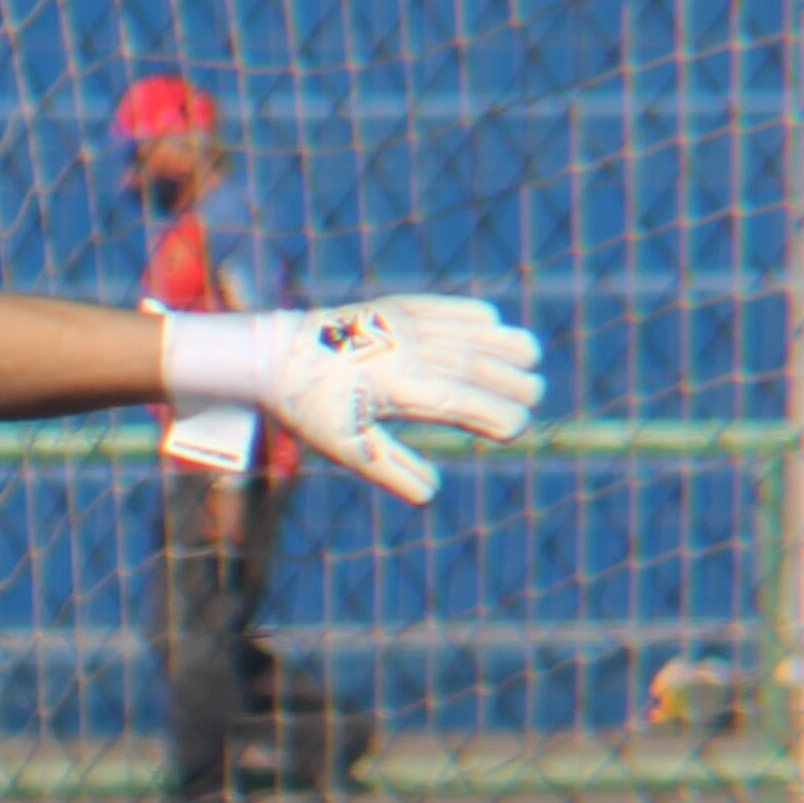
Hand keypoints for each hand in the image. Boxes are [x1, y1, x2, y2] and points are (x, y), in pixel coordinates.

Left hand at [165, 296, 542, 506]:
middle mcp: (407, 347)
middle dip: (515, 385)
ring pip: (476, 330)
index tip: (515, 432)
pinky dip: (480, 319)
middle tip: (530, 403)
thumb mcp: (344, 447)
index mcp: (395, 384)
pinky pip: (452, 307)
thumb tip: (431, 495)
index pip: (463, 398)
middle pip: (480, 364)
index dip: (498, 415)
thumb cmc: (308, 407)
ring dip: (509, 347)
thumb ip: (390, 470)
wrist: (273, 354)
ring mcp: (405, 323)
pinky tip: (495, 332)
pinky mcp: (400, 307)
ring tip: (529, 367)